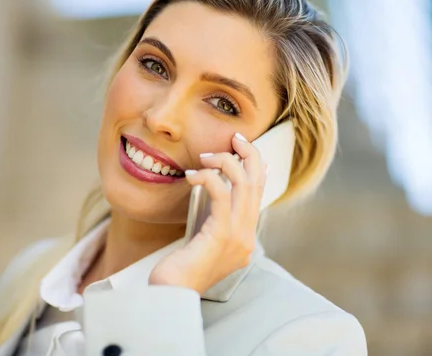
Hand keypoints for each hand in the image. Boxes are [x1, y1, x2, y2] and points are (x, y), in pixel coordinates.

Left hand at [149, 132, 266, 293]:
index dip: (257, 166)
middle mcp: (248, 236)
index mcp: (245, 237)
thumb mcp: (203, 235)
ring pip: (245, 185)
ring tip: (206, 156)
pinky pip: (222, 194)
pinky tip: (192, 175)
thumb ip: (214, 214)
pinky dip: (208, 177)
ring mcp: (238, 238)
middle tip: (235, 137)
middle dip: (249, 155)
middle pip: (258, 184)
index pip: (260, 193)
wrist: (171, 295)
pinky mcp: (221, 235)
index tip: (244, 147)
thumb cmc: (180, 266)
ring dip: (226, 163)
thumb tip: (219, 185)